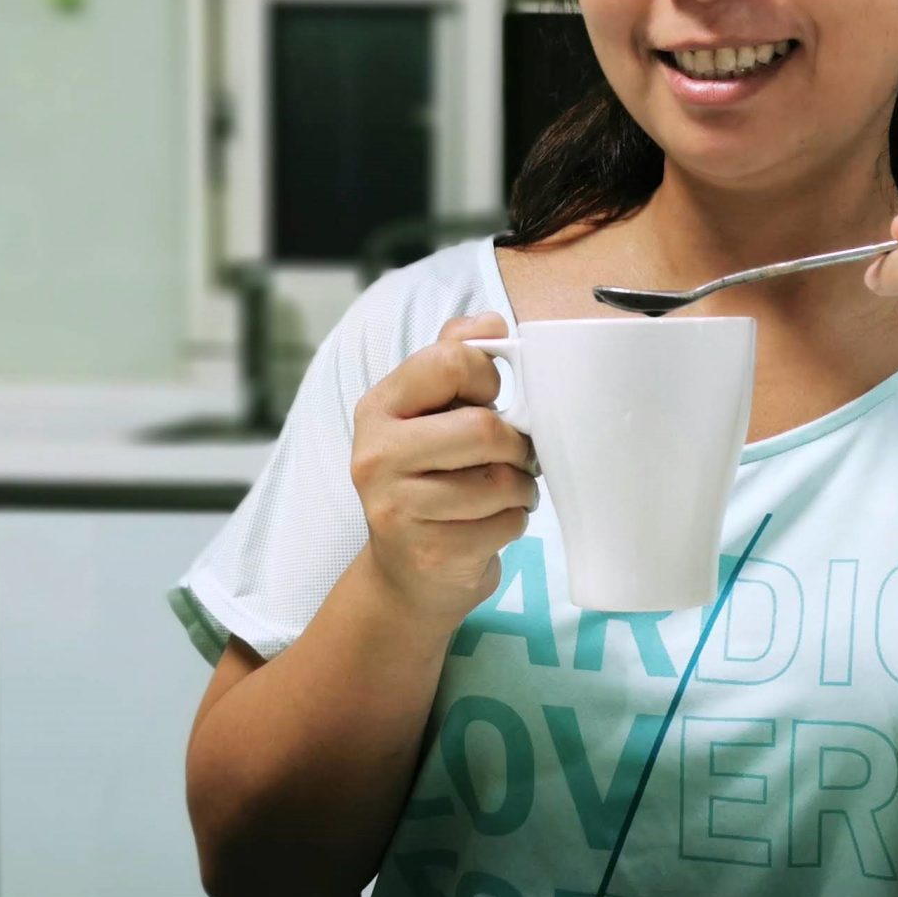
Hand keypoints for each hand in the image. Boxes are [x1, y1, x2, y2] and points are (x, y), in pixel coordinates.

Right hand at [349, 313, 540, 624]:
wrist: (406, 574)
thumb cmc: (428, 480)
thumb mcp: (430, 413)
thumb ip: (455, 358)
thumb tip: (491, 322)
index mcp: (379, 407)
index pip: (451, 360)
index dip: (489, 379)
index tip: (491, 401)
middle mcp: (376, 455)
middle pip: (484, 429)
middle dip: (516, 445)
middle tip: (515, 456)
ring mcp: (397, 509)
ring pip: (500, 481)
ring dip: (521, 488)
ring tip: (506, 492)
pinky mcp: (429, 553)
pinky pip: (505, 524)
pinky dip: (515, 522)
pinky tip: (492, 524)